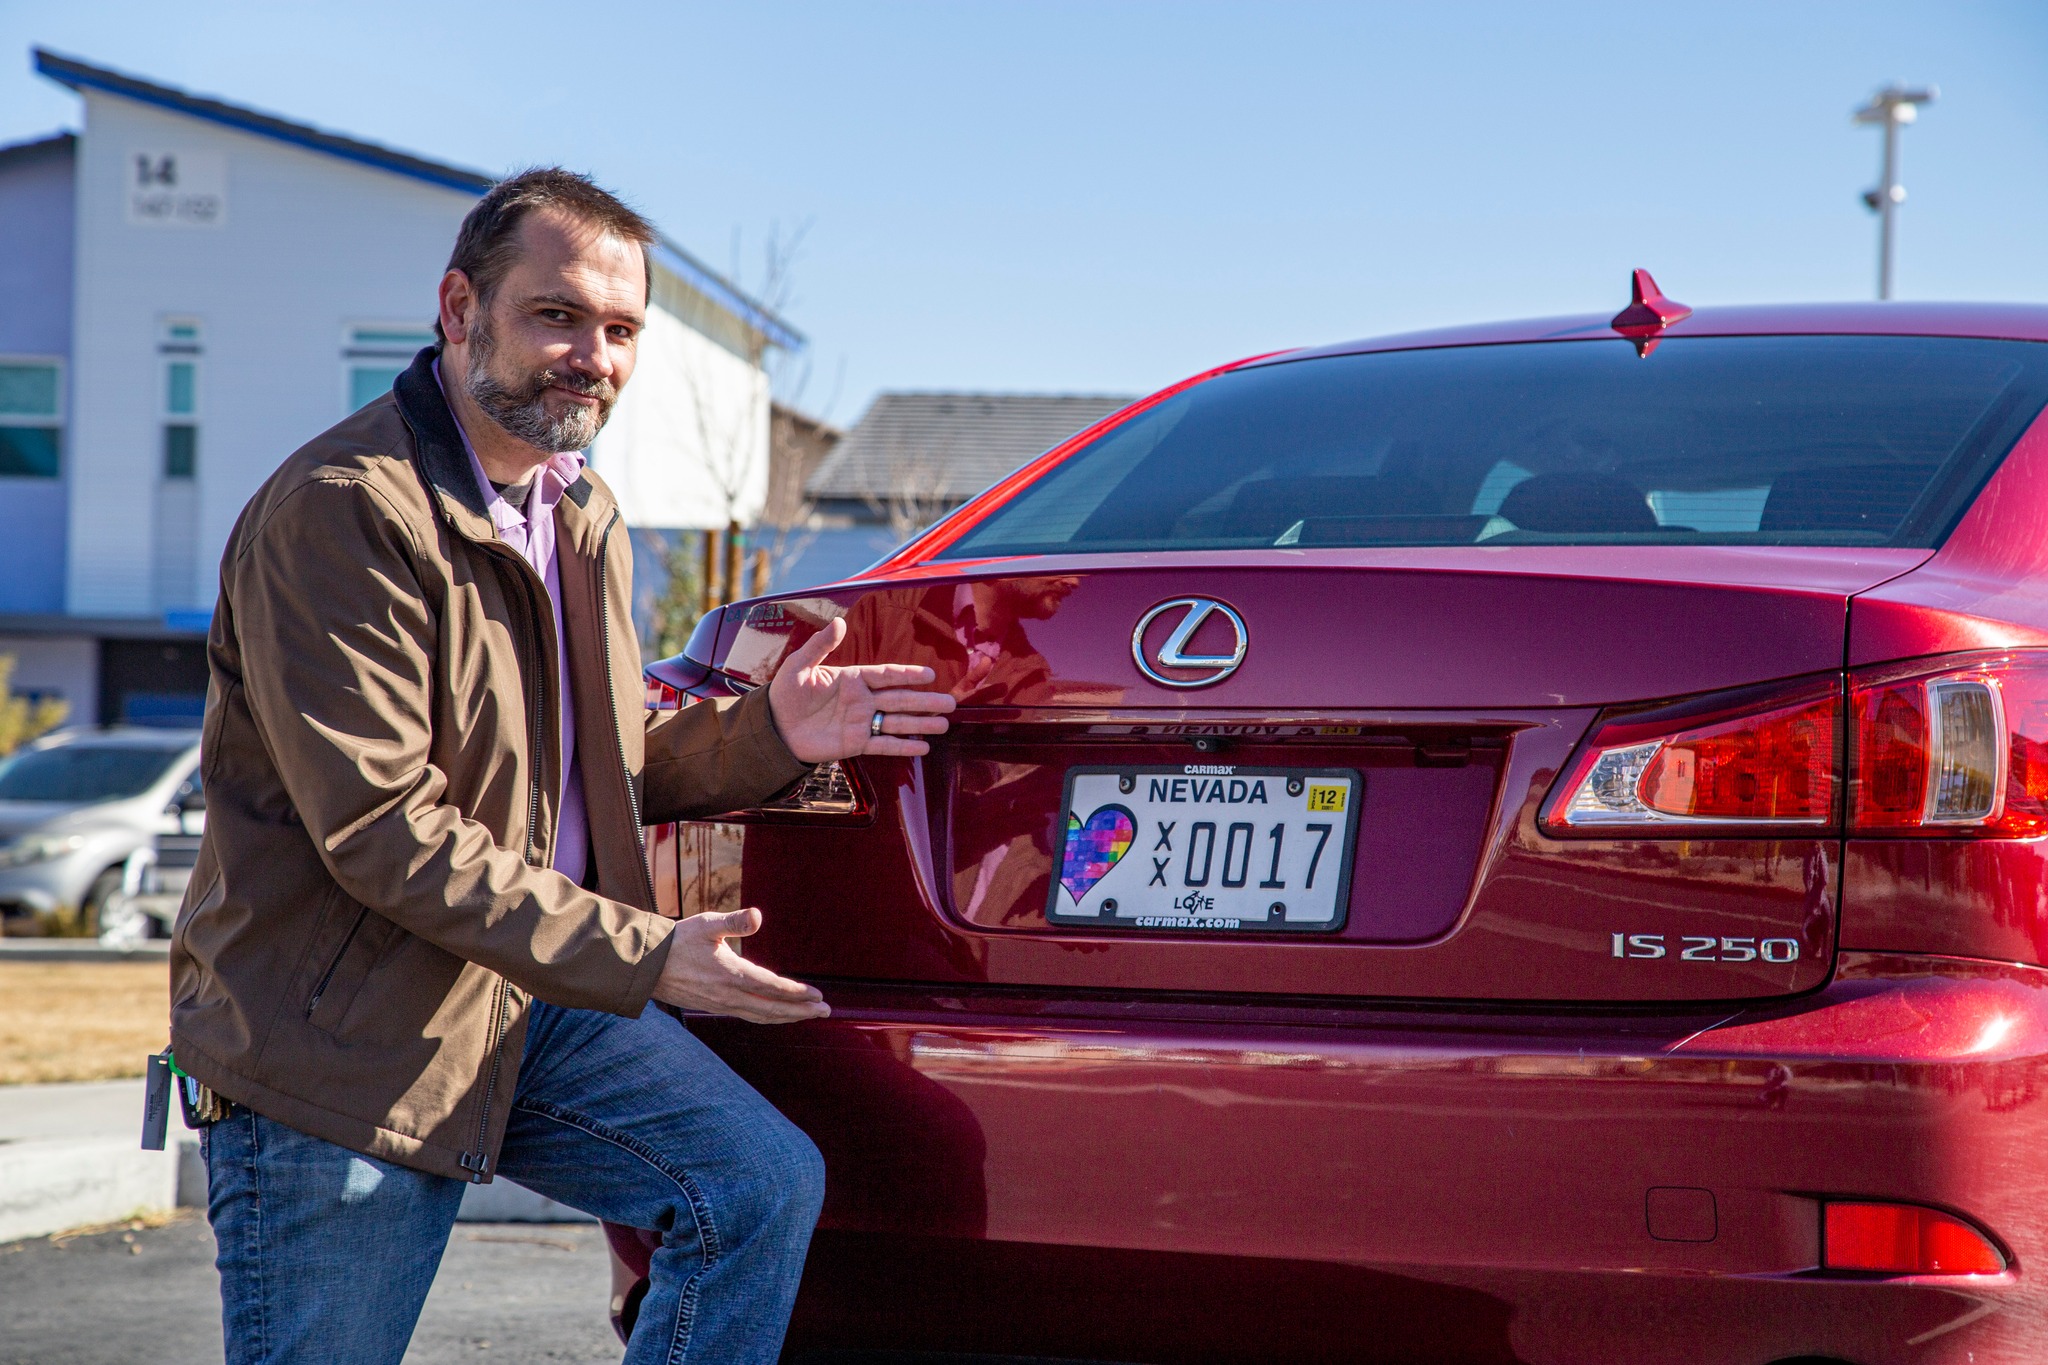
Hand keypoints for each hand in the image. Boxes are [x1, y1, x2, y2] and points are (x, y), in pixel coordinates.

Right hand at [650, 908, 828, 1023]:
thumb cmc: (677, 940)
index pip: (772, 987)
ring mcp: (720, 1005)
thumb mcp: (706, 924)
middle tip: (825, 1011)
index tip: (818, 995)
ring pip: (760, 1016)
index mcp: (731, 974)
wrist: (645, 965)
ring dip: (786, 1017)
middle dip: (801, 1011)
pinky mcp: (713, 1008)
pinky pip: (747, 1016)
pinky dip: (767, 1017)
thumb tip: (757, 916)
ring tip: (808, 1015)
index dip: (797, 993)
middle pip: (772, 1008)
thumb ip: (734, 922)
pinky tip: (774, 1014)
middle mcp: (728, 995)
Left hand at [767, 617, 956, 763]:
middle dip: (925, 701)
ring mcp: (861, 722)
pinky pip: (883, 745)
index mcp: (852, 678)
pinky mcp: (856, 744)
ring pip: (897, 722)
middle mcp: (862, 699)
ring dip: (921, 724)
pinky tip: (922, 748)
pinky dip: (903, 747)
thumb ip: (820, 645)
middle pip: (900, 699)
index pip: (887, 674)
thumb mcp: (799, 666)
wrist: (773, 728)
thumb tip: (839, 622)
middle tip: (950, 703)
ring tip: (944, 725)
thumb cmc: (785, 694)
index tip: (930, 674)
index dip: (908, 674)